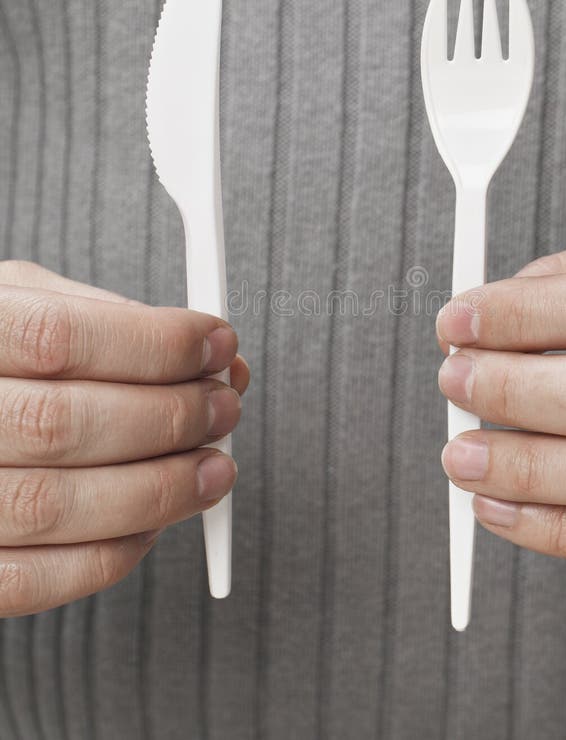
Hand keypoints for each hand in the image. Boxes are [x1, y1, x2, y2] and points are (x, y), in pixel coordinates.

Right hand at [0, 261, 247, 614]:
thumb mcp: (23, 303)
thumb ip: (110, 321)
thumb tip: (216, 357)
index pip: (58, 338)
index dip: (154, 344)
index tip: (219, 342)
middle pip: (62, 424)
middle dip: (168, 416)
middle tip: (224, 405)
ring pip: (53, 507)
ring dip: (159, 489)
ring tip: (215, 469)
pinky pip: (33, 579)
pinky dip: (113, 554)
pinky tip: (155, 521)